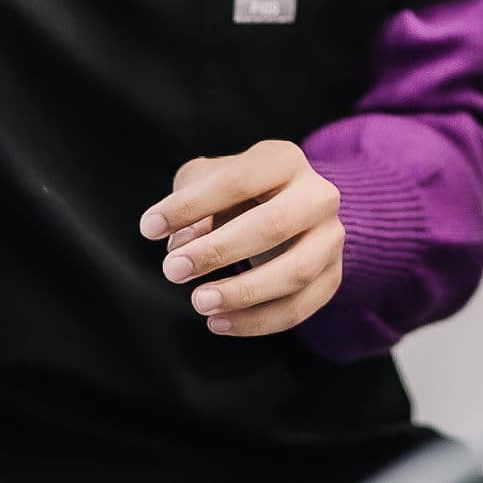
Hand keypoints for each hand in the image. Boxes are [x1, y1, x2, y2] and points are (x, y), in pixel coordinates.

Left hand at [139, 139, 343, 338]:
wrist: (296, 210)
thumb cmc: (239, 192)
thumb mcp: (211, 180)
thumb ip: (190, 200)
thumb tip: (181, 244)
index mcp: (284, 160)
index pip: (238, 180)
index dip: (191, 205)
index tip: (149, 228)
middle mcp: (318, 195)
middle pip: (274, 224)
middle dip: (218, 251)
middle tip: (172, 271)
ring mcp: (331, 238)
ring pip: (295, 272)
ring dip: (243, 292)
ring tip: (198, 302)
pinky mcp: (333, 276)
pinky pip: (300, 307)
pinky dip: (258, 321)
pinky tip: (219, 323)